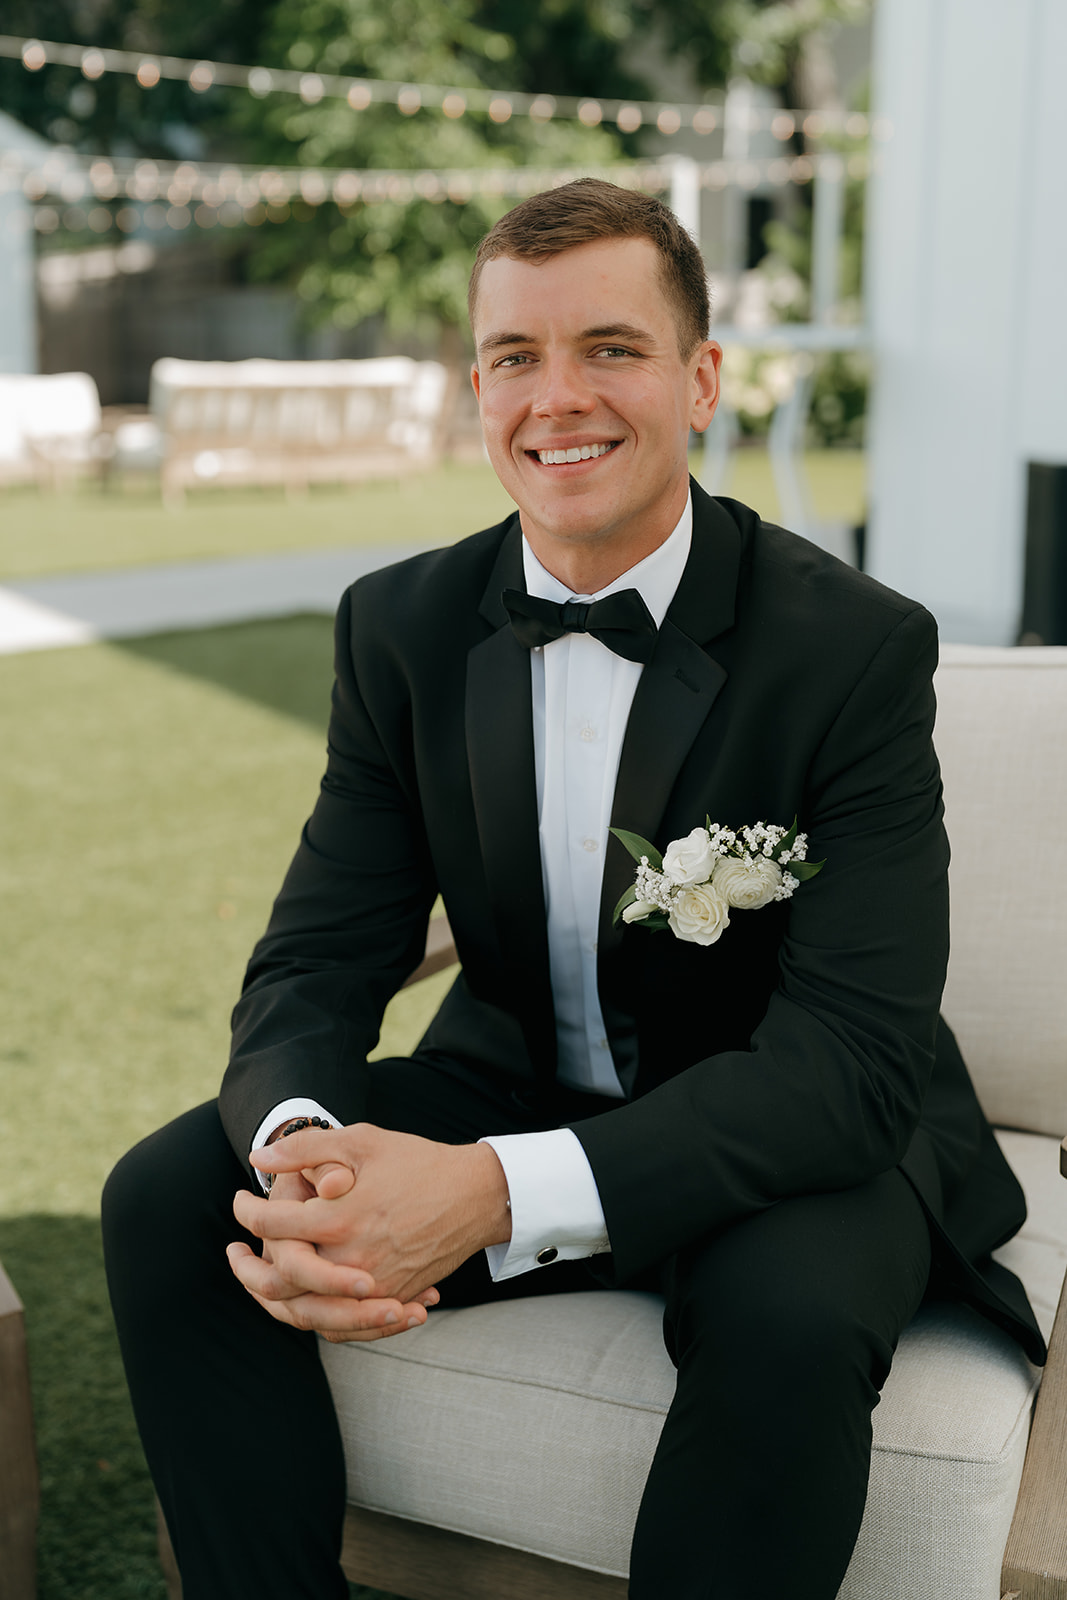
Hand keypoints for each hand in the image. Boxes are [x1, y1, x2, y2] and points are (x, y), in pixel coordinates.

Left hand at [228, 1123, 511, 1340]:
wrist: (475, 1195)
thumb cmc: (416, 1162)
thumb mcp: (362, 1141)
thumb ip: (306, 1149)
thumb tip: (259, 1158)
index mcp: (339, 1218)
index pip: (272, 1225)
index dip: (246, 1211)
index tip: (239, 1201)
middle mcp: (351, 1260)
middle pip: (279, 1281)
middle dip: (247, 1268)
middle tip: (233, 1253)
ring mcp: (372, 1286)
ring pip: (307, 1312)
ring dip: (274, 1300)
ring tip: (257, 1281)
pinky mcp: (390, 1300)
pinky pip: (342, 1326)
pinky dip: (314, 1318)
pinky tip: (300, 1300)